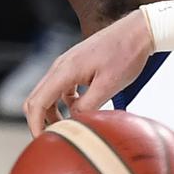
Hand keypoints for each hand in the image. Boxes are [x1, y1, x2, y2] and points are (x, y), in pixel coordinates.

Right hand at [23, 10, 153, 134]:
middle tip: (54, 138)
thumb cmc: (126, 54)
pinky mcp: (76, 65)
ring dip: (54, 112)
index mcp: (65, 70)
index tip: (42, 141)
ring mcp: (67, 64)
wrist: (138, 32)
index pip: (37, 102)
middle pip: (36, 98)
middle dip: (41, 121)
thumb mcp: (109, 86)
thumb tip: (73, 121)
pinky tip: (82, 109)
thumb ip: (88, 106)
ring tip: (71, 127)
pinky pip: (62, 88)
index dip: (35, 125)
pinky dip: (66, 102)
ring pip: (49, 94)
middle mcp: (61, 66)